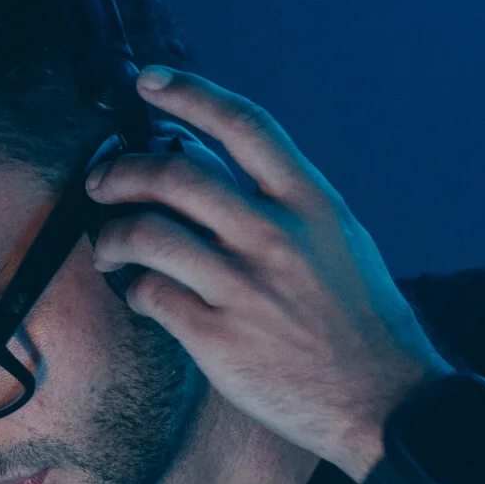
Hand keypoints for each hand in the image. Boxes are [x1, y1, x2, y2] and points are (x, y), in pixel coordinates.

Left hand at [86, 67, 449, 477]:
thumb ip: (290, 205)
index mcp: (312, 203)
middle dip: (121, 170)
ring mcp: (244, 287)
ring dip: (110, 233)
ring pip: (148, 233)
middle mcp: (276, 236)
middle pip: (175, 174)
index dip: (190, 92)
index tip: (149, 81)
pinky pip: (150, 295)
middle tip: (101, 181)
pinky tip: (138, 294)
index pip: (244, 124)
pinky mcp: (217, 338)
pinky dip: (132, 290)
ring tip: (106, 243)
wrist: (382, 402)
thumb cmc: (362, 324)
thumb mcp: (343, 242)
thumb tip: (227, 176)